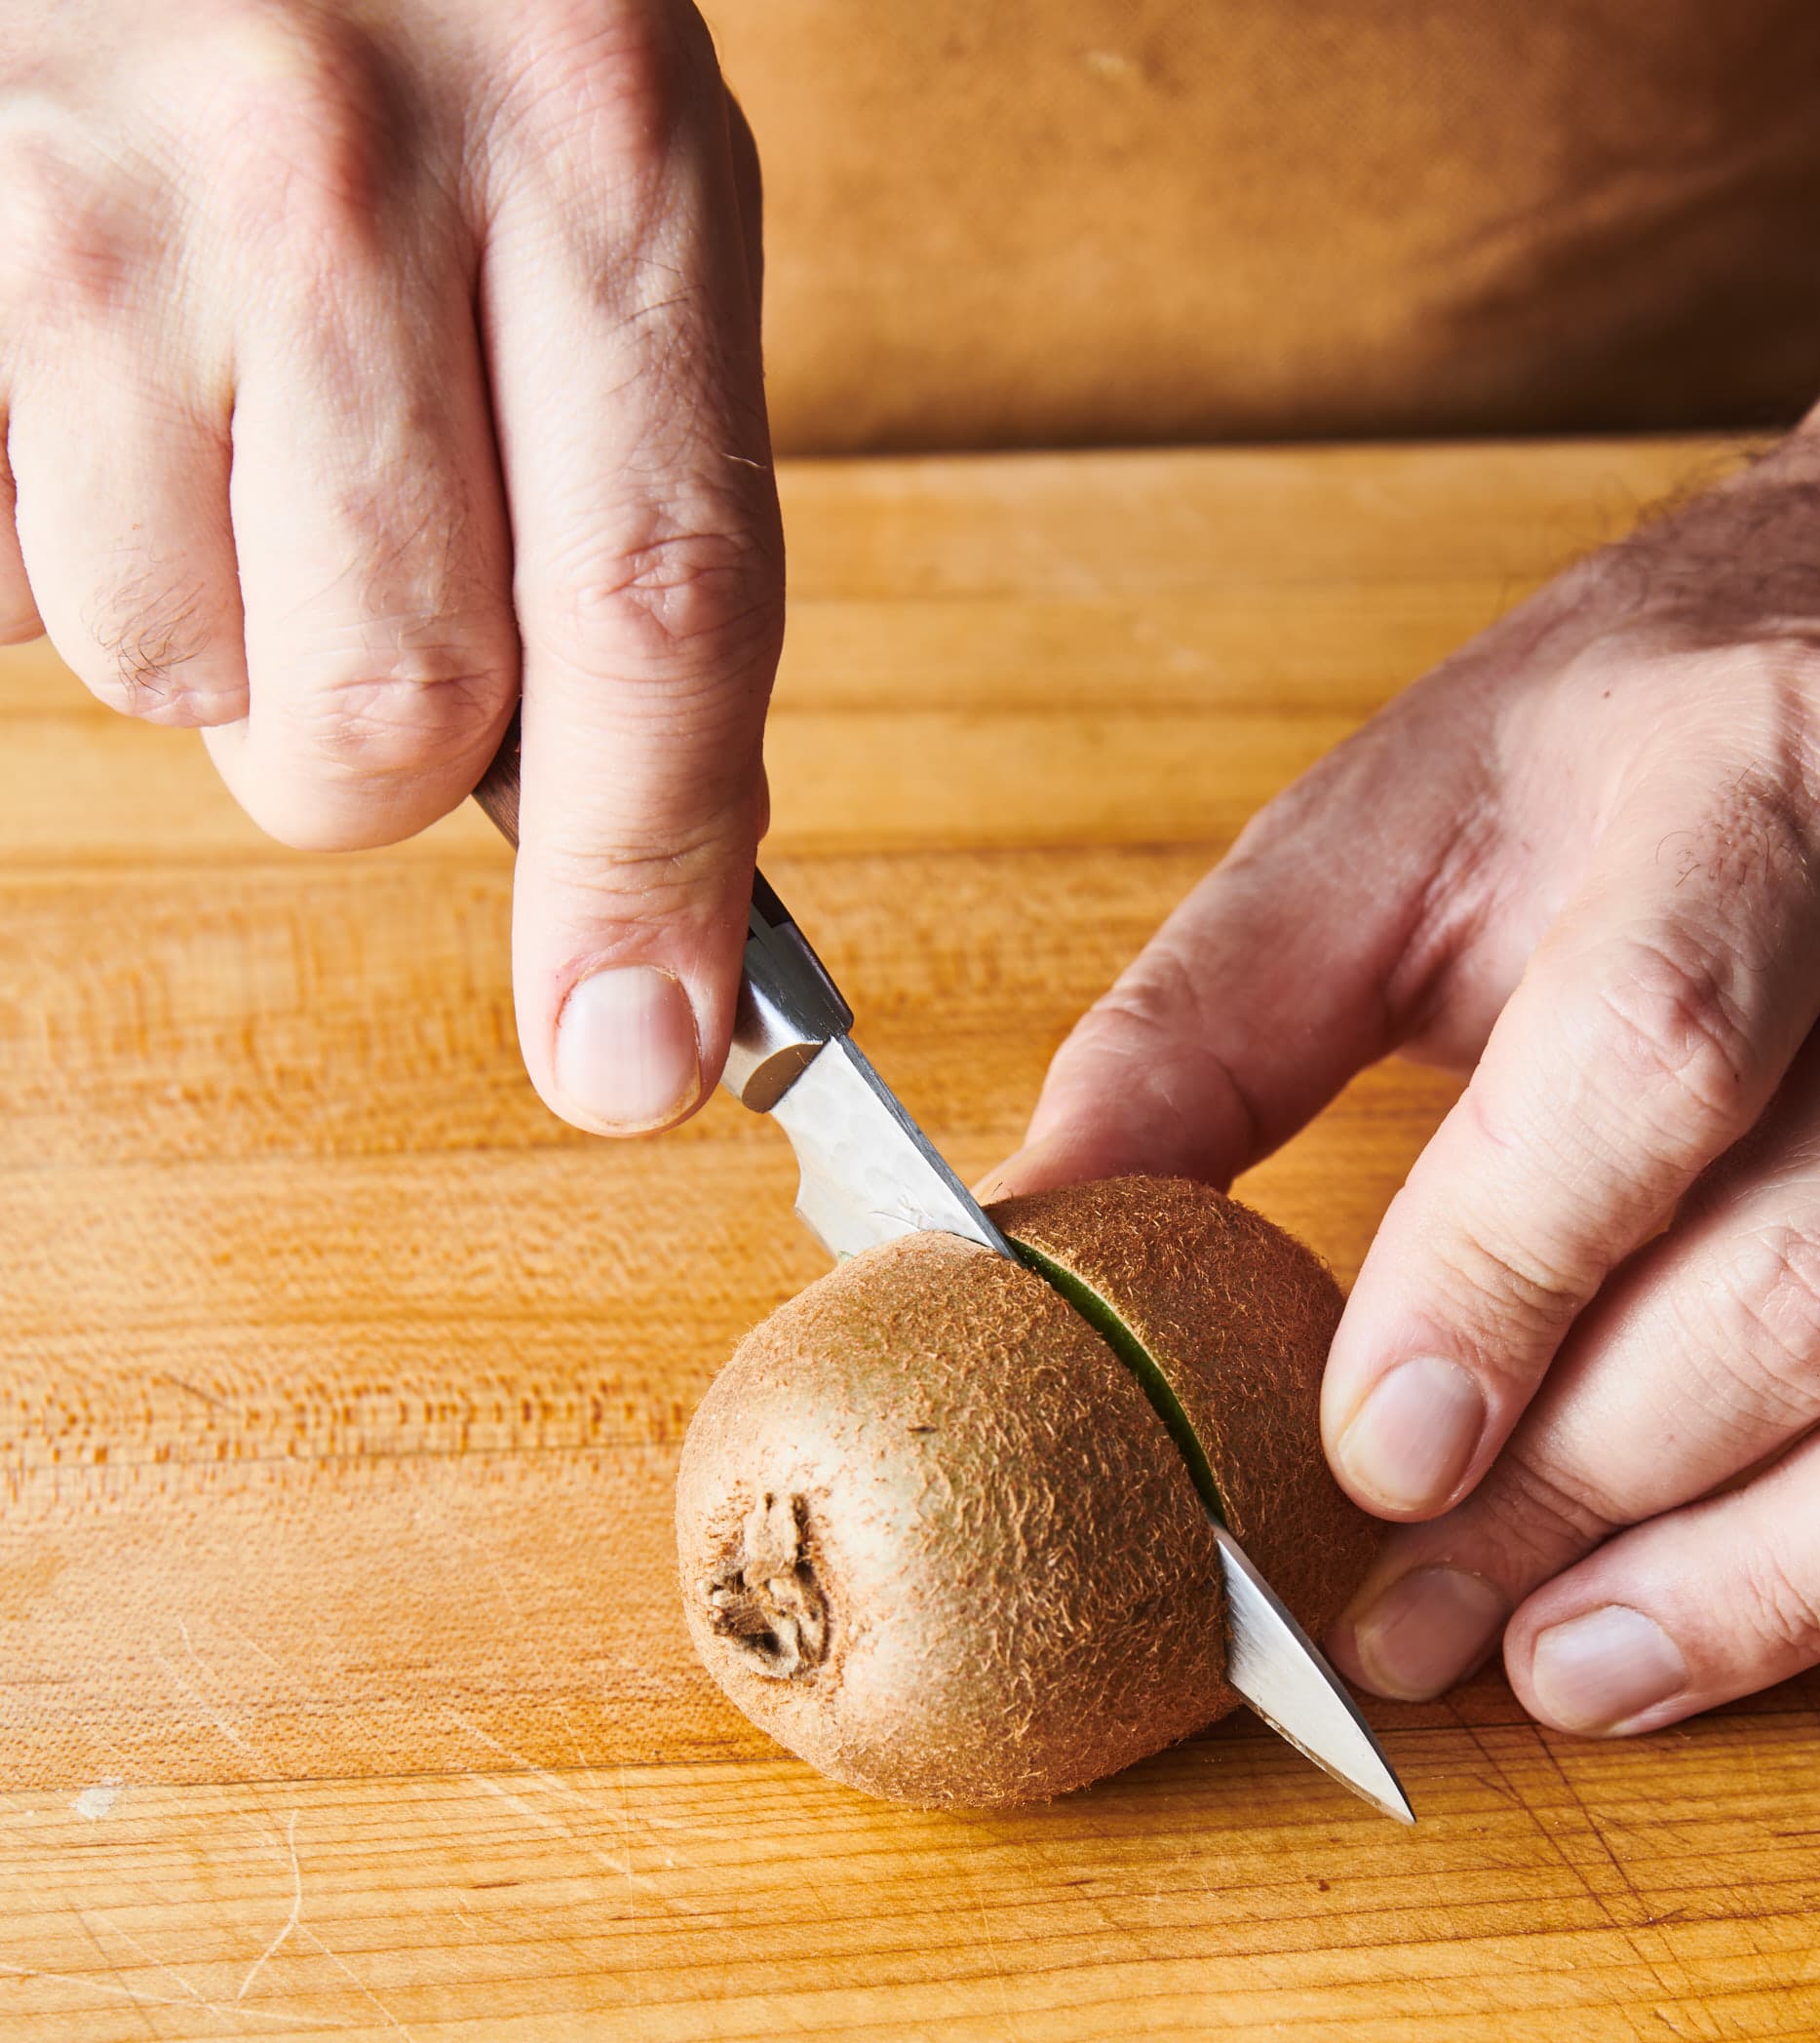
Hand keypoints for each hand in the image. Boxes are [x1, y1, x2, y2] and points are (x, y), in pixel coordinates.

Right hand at [0, 0, 780, 1134]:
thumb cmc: (427, 18)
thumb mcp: (604, 190)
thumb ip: (643, 511)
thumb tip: (641, 900)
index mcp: (599, 153)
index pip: (658, 617)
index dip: (645, 877)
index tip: (632, 1064)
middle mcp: (346, 168)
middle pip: (385, 715)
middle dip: (373, 742)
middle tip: (355, 573)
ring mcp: (98, 204)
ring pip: (169, 668)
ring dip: (203, 617)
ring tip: (208, 401)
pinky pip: (3, 574)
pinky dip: (52, 532)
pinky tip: (90, 373)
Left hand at [987, 243, 1819, 1732]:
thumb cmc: (1637, 730)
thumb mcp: (1402, 820)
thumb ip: (1211, 1023)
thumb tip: (1030, 1230)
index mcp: (1756, 785)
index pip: (1648, 1063)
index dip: (1502, 1285)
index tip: (1375, 1457)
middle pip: (1808, 1274)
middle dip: (1594, 1483)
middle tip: (1417, 1614)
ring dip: (1758, 1579)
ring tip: (1561, 1666)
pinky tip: (1733, 1610)